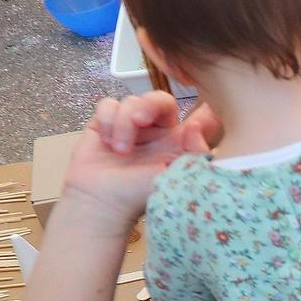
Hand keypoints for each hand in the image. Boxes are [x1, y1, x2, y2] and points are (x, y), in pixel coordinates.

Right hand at [61, 92, 217, 231]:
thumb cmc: (140, 194)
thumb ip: (195, 152)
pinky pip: (108, 104)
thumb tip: (195, 125)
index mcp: (179, 141)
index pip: (195, 115)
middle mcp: (157, 130)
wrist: (102, 202)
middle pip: (160, 99)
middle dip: (149, 105)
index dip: (198, 108)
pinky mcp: (106, 123)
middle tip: (140, 121)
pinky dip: (107, 120)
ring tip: (120, 152)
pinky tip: (106, 142)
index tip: (192, 118)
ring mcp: (131, 125)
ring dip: (124, 124)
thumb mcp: (176, 177)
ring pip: (131, 101)